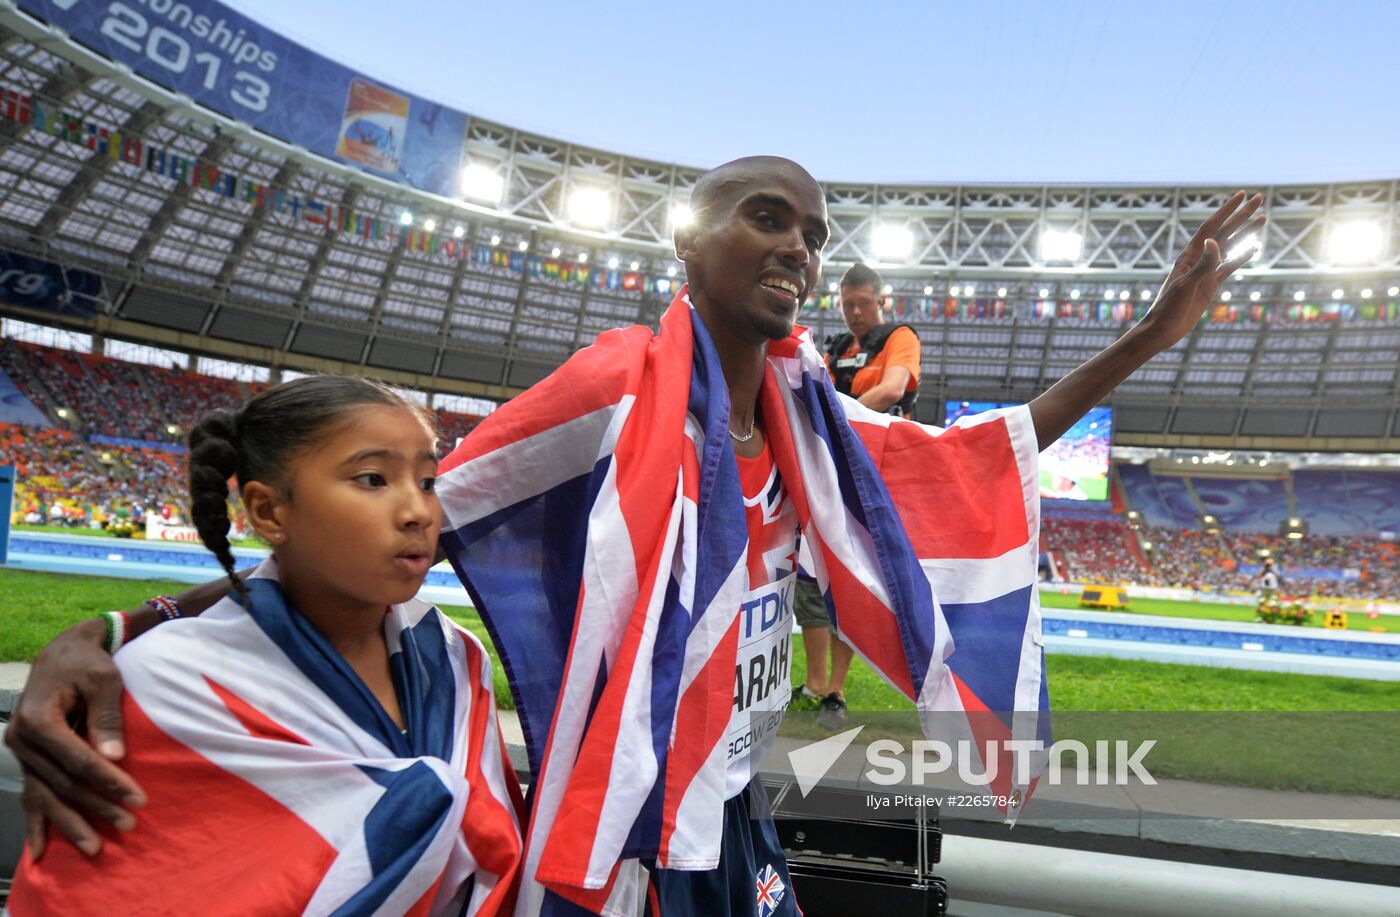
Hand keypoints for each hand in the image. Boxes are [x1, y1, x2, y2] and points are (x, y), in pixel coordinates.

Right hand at [4, 618, 145, 858]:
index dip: (109, 781)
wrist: (63, 652)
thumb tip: (114, 757)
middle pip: (63, 783)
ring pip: (46, 795)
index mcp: (39, 720)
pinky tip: (39, 852)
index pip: (79, 761)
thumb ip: (107, 717)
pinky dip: (35, 824)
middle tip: (129, 825)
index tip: (138, 798)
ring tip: (95, 849)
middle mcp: (22, 740)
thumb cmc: (88, 662)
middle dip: (98, 806)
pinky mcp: (27, 759)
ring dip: (71, 824)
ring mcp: (20, 753)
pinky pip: (29, 795)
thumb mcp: (104, 679)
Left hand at [1138, 190, 1264, 348]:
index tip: (1242, 195)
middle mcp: (1198, 259)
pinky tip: (1255, 247)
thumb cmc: (1168, 307)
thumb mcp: (1186, 285)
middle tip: (1259, 198)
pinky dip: (1243, 256)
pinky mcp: (1211, 284)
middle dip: (1241, 215)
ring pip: (1230, 246)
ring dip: (1245, 232)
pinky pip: (1230, 266)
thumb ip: (1202, 264)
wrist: (1163, 329)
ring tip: (1263, 218)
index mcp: (1189, 255)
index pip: (1211, 226)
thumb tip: (1214, 241)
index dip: (1227, 210)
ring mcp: (1206, 271)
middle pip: (1224, 231)